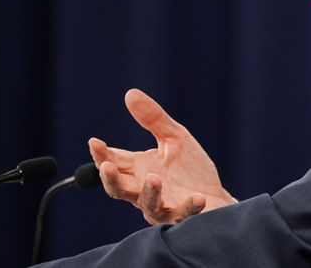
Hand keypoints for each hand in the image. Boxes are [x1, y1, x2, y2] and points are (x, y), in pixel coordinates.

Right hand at [88, 88, 235, 224]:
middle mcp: (144, 190)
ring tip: (154, 178)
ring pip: (148, 204)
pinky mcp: (183, 216)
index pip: (113, 162)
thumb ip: (153, 119)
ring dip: (150, 192)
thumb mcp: (174, 138)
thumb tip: (130, 93)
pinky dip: (188, 206)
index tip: (94, 142)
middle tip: (107, 166)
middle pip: (119, 188)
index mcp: (139, 169)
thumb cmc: (191, 169)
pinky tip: (197, 197)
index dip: (102, 154)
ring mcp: (163, 206)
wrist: (216, 198)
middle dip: (111, 179)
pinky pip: (183, 213)